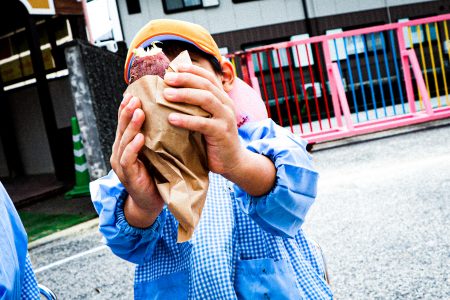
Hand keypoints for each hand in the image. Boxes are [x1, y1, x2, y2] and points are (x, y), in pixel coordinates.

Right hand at [110, 94, 163, 226]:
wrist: (152, 202)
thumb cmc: (157, 175)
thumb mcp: (156, 152)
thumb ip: (156, 137)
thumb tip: (170, 115)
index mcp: (126, 145)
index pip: (126, 123)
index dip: (128, 108)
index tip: (135, 92)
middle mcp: (120, 152)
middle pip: (121, 127)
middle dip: (127, 112)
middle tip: (135, 97)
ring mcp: (121, 164)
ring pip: (124, 141)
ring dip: (131, 126)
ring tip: (139, 112)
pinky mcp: (128, 176)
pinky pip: (128, 159)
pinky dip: (133, 147)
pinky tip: (140, 138)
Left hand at [162, 64, 243, 174]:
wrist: (233, 162)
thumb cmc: (214, 140)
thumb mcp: (206, 120)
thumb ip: (196, 108)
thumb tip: (170, 94)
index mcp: (222, 99)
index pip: (208, 78)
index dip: (192, 70)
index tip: (175, 67)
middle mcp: (226, 105)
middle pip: (206, 85)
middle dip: (185, 79)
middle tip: (166, 79)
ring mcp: (226, 118)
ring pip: (206, 99)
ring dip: (184, 94)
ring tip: (166, 95)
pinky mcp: (222, 133)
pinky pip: (203, 123)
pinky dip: (186, 120)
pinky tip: (171, 119)